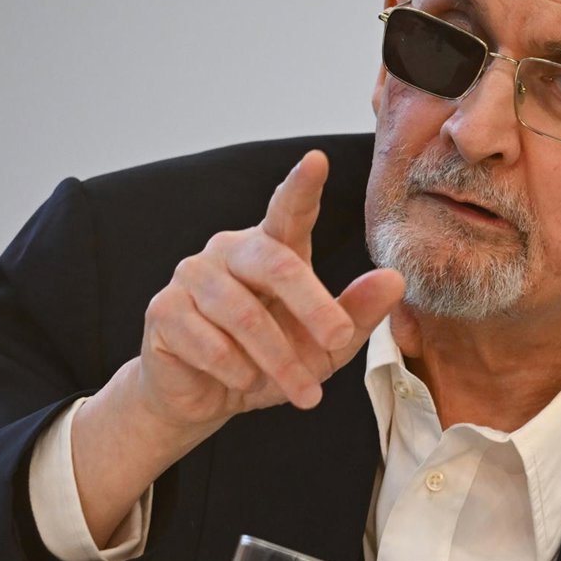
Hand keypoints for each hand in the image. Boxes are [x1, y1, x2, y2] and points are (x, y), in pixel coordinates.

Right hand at [136, 149, 403, 433]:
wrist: (207, 399)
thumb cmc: (271, 360)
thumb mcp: (325, 345)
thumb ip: (357, 312)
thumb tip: (396, 280)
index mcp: (272, 247)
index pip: (288, 210)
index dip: (302, 186)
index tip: (317, 161)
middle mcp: (230, 250)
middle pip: (277, 264)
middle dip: (313, 306)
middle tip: (339, 340)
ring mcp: (193, 276)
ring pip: (245, 315)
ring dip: (279, 361)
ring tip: (302, 391)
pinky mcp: (165, 310)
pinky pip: (210, 343)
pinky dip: (238, 371)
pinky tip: (244, 382)